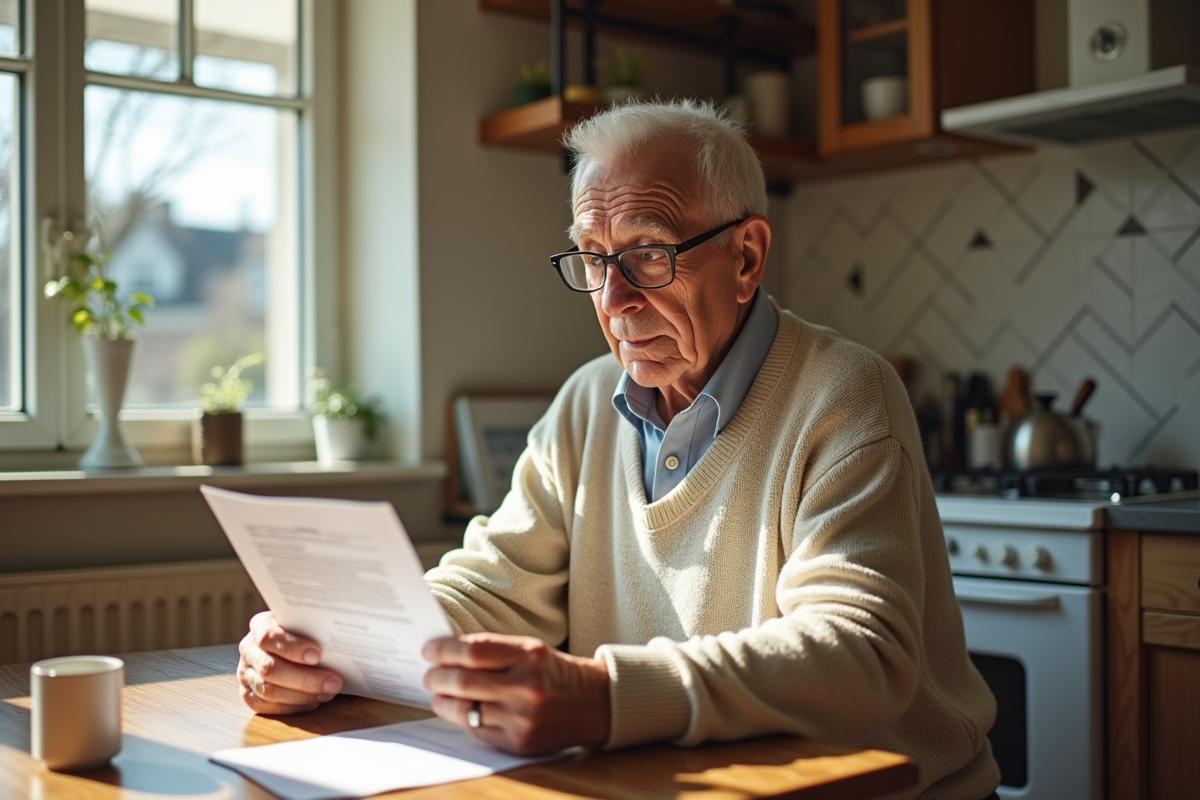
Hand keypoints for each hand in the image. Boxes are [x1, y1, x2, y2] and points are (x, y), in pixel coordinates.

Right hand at [237, 611, 343, 714]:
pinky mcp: (248, 694)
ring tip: (328, 693)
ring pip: (269, 691)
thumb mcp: (307, 623)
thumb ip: (315, 629)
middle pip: (270, 668)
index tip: (318, 655)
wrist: (290, 644)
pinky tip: (313, 702)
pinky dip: (292, 707)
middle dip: (305, 679)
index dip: (293, 648)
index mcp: (260, 625)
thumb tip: (341, 640)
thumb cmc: (303, 631)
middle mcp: (249, 649)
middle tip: (334, 682)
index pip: (269, 637)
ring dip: (302, 695)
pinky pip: (267, 707)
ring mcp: (245, 673)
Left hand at [423, 633, 610, 755]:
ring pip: (463, 708)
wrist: (592, 703)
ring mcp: (522, 717)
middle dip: (436, 676)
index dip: (443, 650)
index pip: (473, 650)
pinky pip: (476, 729)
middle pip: (462, 680)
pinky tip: (458, 709)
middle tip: (429, 673)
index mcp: (529, 655)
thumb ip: (493, 650)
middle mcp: (526, 686)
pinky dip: (460, 717)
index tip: (429, 649)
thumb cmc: (552, 672)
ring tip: (438, 693)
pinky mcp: (518, 741)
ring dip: (442, 700)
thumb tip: (446, 652)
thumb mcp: (530, 650)